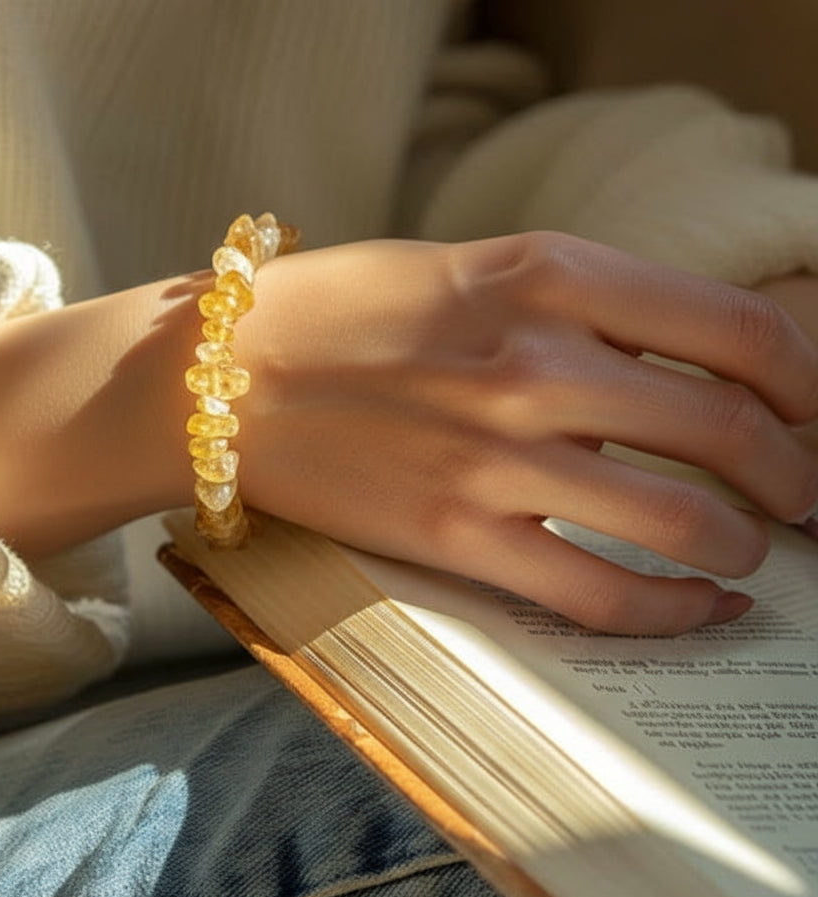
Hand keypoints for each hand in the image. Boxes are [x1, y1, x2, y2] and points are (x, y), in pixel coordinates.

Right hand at [235, 233, 817, 634]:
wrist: (221, 375)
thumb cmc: (344, 310)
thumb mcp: (471, 266)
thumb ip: (576, 305)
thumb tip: (678, 363)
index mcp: (544, 272)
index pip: (734, 327)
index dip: (803, 380)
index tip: (808, 411)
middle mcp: (534, 361)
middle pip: (727, 431)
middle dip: (793, 475)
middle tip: (801, 497)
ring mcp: (495, 456)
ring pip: (683, 523)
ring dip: (743, 548)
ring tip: (750, 555)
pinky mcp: (453, 535)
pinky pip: (599, 592)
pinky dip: (670, 611)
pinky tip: (695, 609)